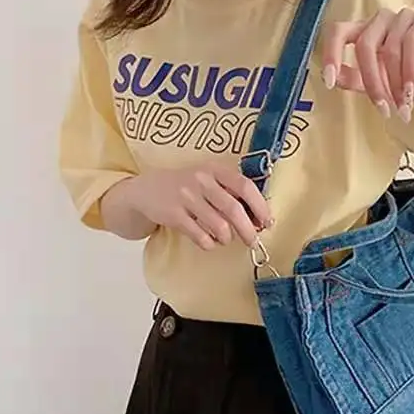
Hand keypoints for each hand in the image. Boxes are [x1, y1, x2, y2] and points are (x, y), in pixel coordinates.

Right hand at [127, 163, 273, 250]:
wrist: (147, 189)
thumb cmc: (188, 187)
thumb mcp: (209, 180)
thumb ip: (232, 194)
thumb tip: (259, 220)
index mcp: (215, 170)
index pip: (245, 186)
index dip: (260, 206)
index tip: (267, 221)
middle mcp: (202, 180)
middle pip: (234, 209)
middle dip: (248, 230)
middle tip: (253, 241)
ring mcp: (186, 197)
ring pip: (219, 226)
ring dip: (227, 237)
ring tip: (225, 238)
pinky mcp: (173, 215)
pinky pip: (200, 236)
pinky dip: (209, 243)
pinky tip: (208, 241)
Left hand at [321, 7, 413, 120]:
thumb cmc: (411, 83)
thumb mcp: (378, 85)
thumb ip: (354, 79)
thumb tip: (330, 78)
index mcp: (365, 31)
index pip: (338, 31)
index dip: (331, 53)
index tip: (329, 82)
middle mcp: (382, 20)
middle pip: (365, 45)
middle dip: (373, 82)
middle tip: (383, 109)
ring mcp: (404, 17)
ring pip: (389, 48)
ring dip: (395, 82)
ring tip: (402, 105)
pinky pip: (411, 42)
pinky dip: (409, 70)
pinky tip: (411, 89)